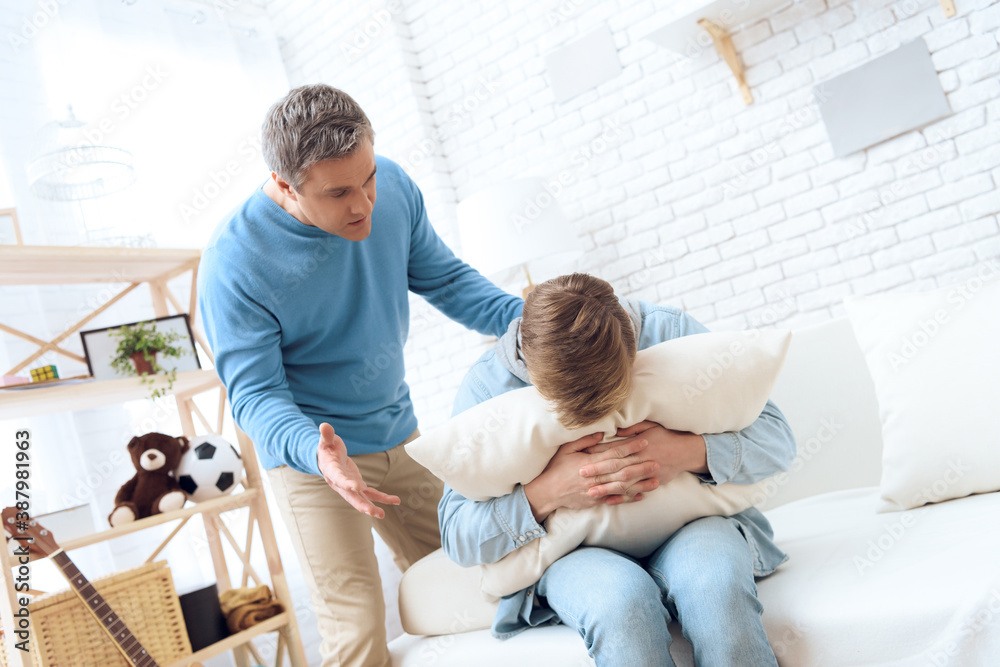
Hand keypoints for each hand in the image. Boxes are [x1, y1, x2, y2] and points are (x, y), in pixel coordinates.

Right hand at [316, 423, 399, 517]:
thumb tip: (324, 426)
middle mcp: (340, 483)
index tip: (356, 487)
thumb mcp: (326, 441)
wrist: (326, 459)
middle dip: (362, 505)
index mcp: (332, 472)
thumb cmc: (326, 448)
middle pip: (351, 496)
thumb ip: (326, 435)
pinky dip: (382, 498)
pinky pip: (371, 494)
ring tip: (382, 514)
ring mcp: (350, 486)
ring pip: (361, 499)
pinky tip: (395, 501)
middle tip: (372, 512)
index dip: (347, 483)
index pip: (339, 478)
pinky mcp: (359, 486)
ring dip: (372, 506)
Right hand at [523, 432, 657, 521]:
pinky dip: (629, 498)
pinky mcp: (595, 501)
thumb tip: (601, 433)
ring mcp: (596, 491)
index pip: (614, 454)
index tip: (643, 442)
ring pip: (622, 487)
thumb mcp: (566, 449)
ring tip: (656, 480)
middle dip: (640, 466)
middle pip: (622, 471)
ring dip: (640, 484)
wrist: (546, 493)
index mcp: (589, 463)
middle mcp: (595, 477)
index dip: (630, 447)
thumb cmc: (555, 468)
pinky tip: (642, 495)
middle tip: (657, 462)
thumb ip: (584, 440)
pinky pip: (615, 500)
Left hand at [581, 421, 707, 500]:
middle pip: (616, 466)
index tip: (584, 454)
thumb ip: (632, 428)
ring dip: (606, 488)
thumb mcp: (650, 426)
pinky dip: (622, 497)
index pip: (614, 448)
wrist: (687, 451)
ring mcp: (646, 473)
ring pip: (623, 482)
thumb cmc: (666, 436)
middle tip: (581, 474)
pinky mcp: (651, 483)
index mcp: (638, 445)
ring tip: (590, 492)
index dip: (598, 451)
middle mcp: (641, 459)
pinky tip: (609, 501)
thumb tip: (614, 429)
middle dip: (598, 470)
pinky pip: (635, 492)